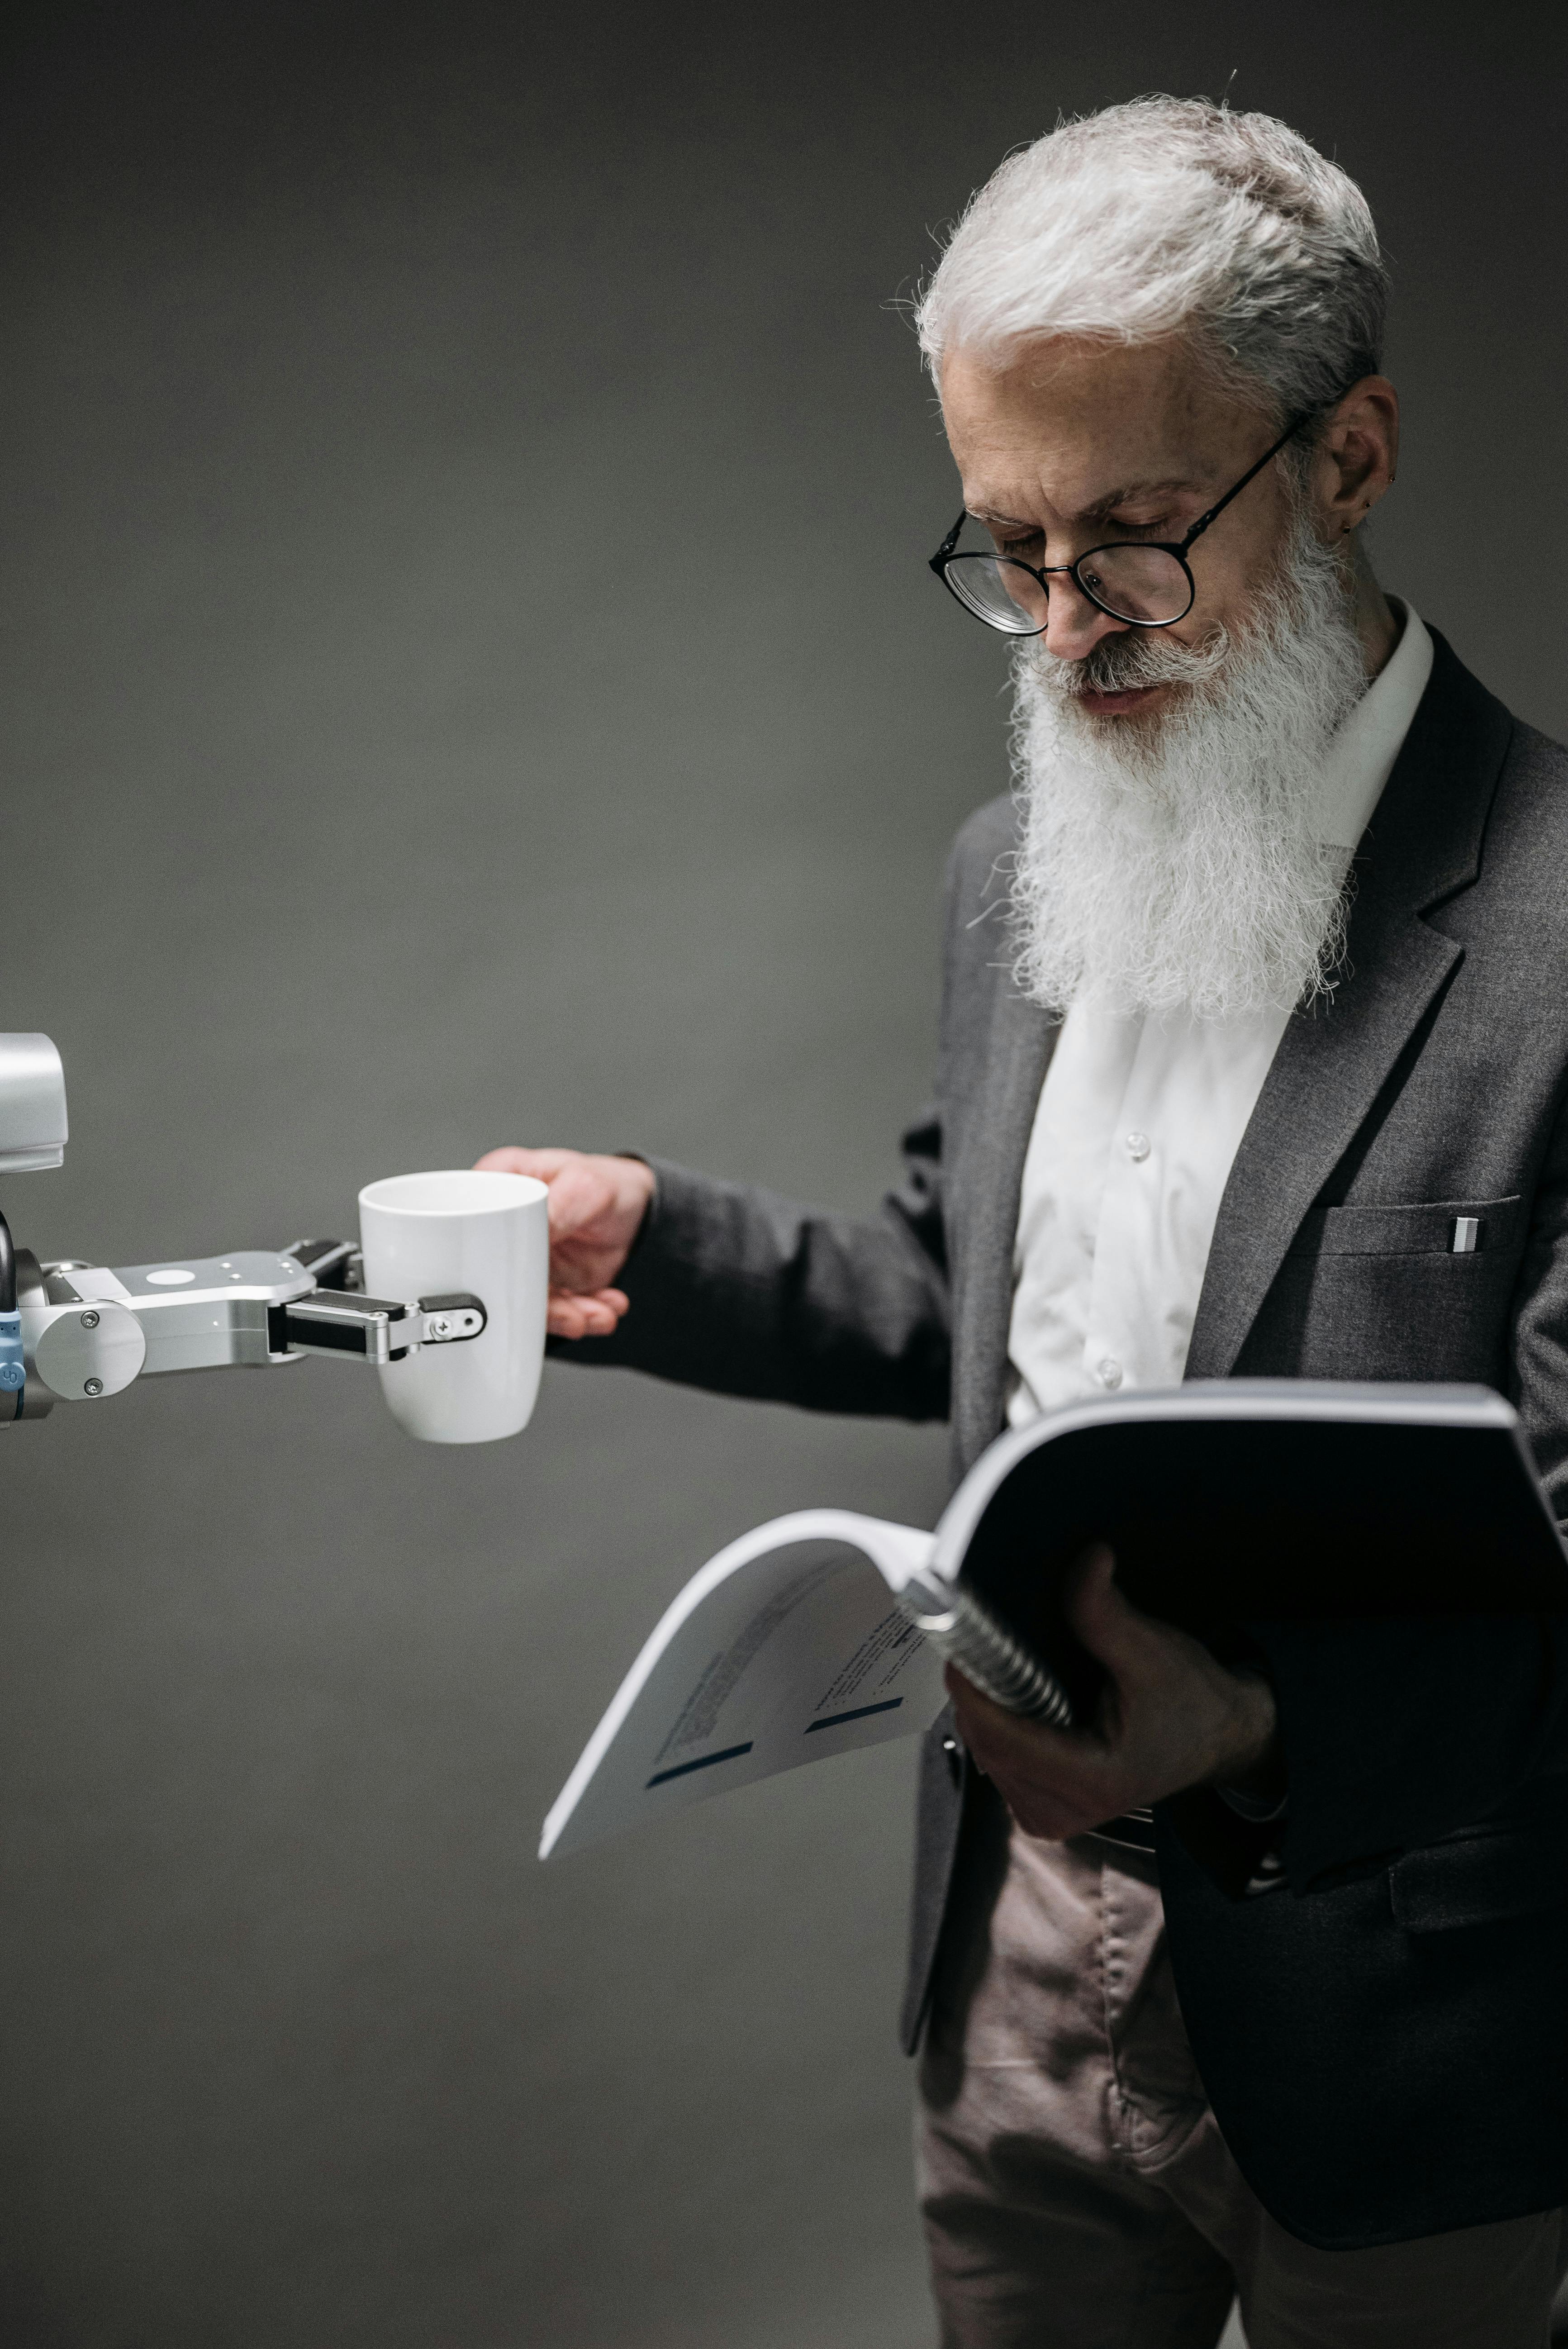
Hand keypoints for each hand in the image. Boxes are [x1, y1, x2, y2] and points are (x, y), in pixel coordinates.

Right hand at [472, 1147, 655, 1339]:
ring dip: (566, 1317)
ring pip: (531, 1302)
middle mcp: (507, 1229)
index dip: (488, 1262)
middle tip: (570, 1315)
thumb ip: (554, 1209)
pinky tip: (606, 1309)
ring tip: (595, 1315)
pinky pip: (560, 1311)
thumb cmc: (606, 1182)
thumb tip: (526, 1233)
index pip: (474, 1228)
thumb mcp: (583, 1185)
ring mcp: (528, 1260)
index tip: (519, 1284)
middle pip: (502, 1275)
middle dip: (539, 1305)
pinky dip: (586, 1316)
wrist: (639, 1208)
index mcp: (499, 1189)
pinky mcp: (551, 1284)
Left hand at [946, 1545, 1279, 1840]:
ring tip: (1012, 1666)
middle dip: (981, 1688)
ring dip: (989, 1704)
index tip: (961, 1642)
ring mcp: (1050, 1815)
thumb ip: (1105, 1613)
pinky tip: (1022, 1696)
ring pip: (985, 1749)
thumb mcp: (1153, 1652)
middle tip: (985, 1639)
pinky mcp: (1041, 1807)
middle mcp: (1065, 1812)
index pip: (1002, 1737)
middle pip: (987, 1741)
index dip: (973, 1688)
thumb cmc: (1190, 1702)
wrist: (1216, 1738)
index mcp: (1094, 1782)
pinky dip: (999, 1721)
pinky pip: (996, 1757)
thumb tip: (1084, 1561)